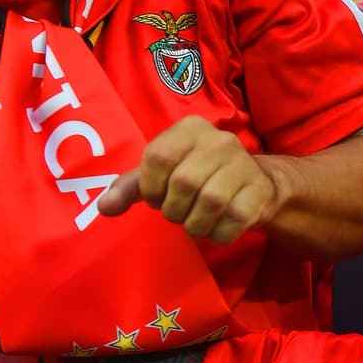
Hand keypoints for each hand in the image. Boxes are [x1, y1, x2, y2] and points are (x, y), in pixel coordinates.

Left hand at [97, 116, 282, 245]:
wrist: (256, 185)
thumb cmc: (200, 177)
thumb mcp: (164, 175)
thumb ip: (131, 188)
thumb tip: (103, 208)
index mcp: (190, 128)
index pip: (157, 156)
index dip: (151, 187)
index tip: (158, 197)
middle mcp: (219, 140)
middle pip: (183, 183)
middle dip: (174, 210)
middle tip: (179, 213)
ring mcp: (243, 164)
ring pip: (210, 203)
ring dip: (196, 225)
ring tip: (196, 224)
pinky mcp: (259, 191)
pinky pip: (233, 220)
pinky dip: (218, 234)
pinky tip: (217, 229)